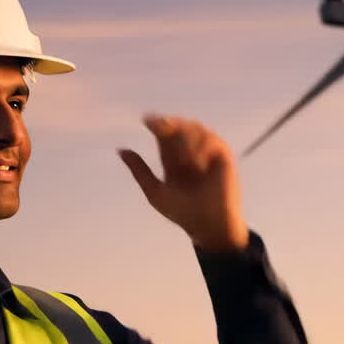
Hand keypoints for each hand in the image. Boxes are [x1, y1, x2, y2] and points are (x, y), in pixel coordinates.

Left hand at [119, 115, 248, 251]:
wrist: (207, 224)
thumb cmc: (182, 211)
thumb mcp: (155, 191)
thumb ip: (139, 170)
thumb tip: (121, 150)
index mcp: (171, 157)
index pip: (163, 132)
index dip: (155, 123)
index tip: (146, 120)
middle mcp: (189, 150)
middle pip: (178, 124)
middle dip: (169, 125)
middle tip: (161, 129)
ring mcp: (206, 150)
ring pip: (194, 127)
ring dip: (185, 140)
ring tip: (183, 163)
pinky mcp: (222, 154)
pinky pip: (210, 138)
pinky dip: (200, 147)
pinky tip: (196, 163)